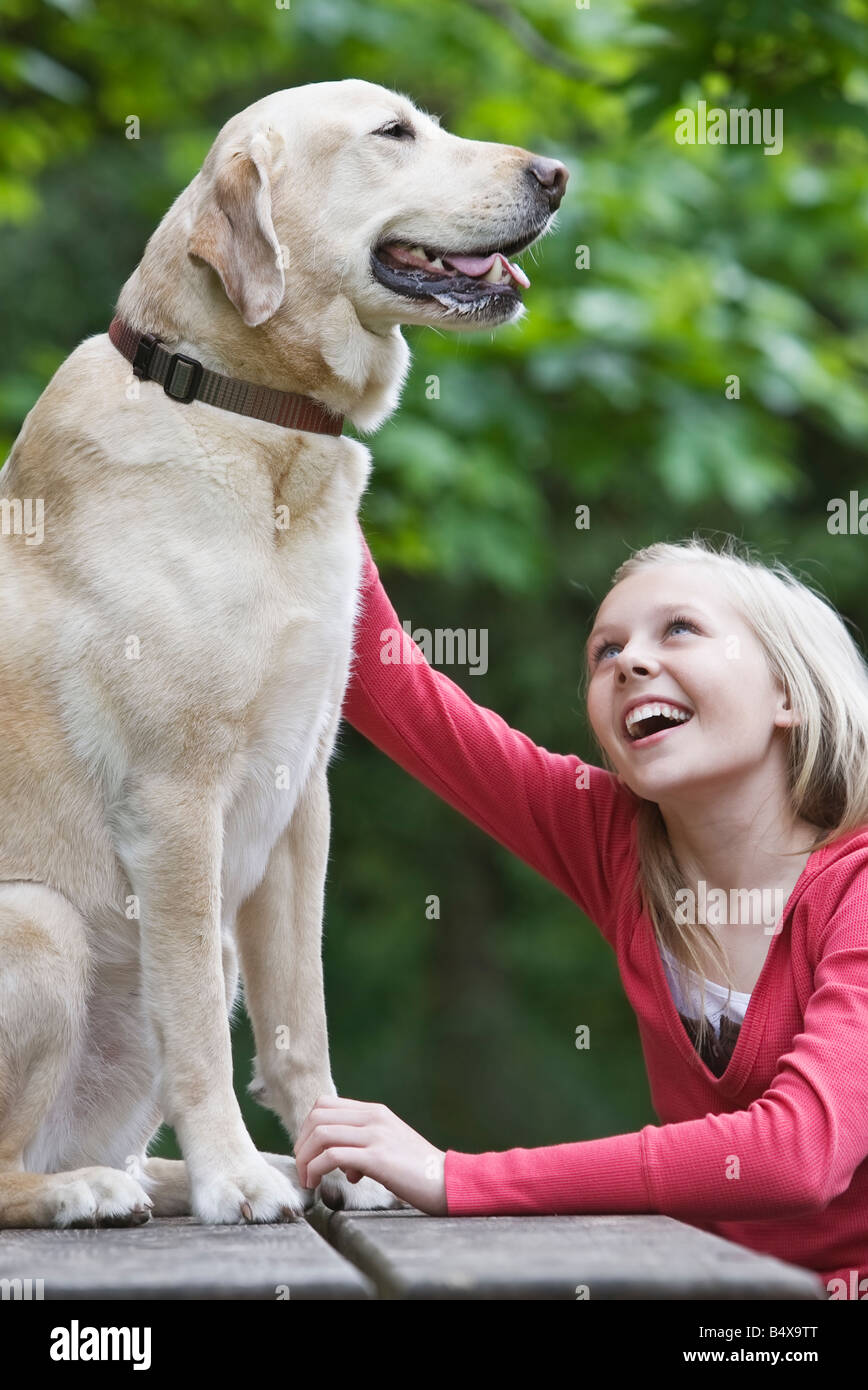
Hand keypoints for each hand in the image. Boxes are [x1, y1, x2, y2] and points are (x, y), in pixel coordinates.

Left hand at [293, 1095, 447, 1215]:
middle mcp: (374, 1118)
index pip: (325, 1104)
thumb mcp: (389, 1146)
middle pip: (317, 1116)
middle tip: (303, 1167)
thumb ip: (365, 1144)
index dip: (308, 1127)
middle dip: (301, 1143)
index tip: (308, 1152)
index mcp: (375, 1112)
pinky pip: (332, 1156)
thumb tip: (341, 1163)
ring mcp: (376, 1135)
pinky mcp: (377, 1158)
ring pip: (321, 1134)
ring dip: (305, 1158)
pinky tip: (316, 1183)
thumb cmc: (417, 1170)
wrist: (447, 1181)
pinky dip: (315, 1169)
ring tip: (308, 1179)